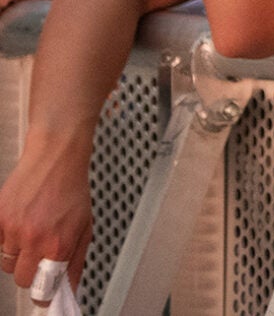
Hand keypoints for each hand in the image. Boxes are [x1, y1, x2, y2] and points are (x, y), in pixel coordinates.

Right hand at [0, 134, 91, 291]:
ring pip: (7, 263)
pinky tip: (20, 223)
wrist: (55, 157)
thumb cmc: (72, 190)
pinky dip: (6, 240)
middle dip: (32, 272)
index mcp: (59, 243)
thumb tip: (69, 288)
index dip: (44, 295)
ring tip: (32, 232)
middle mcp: (33, 239)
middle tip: (40, 256)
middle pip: (22, 279)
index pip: (43, 287)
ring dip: (18, 255)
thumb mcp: (85, 226)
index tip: (45, 296)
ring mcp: (12, 228)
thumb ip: (76, 261)